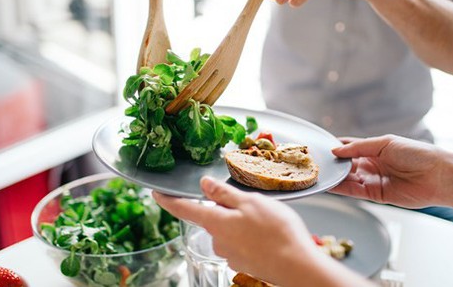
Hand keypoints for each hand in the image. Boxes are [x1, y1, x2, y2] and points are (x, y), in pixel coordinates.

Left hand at [153, 177, 317, 284]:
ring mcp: (230, 254)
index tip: (156, 193)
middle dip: (226, 208)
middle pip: (212, 218)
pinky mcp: (244, 263)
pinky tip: (269, 234)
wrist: (296, 266)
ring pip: (229, 230)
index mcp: (215, 222)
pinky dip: (251, 236)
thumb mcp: (250, 202)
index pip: (183, 209)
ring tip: (267, 219)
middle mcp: (218, 241)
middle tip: (250, 202)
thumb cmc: (276, 232)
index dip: (167, 200)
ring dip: (242, 222)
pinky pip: (242, 243)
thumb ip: (224, 194)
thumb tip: (204, 184)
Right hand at [330, 134, 446, 207]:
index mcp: (374, 149)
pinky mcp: (376, 195)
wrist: (438, 176)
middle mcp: (372, 164)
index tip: (320, 147)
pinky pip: (354, 191)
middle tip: (315, 163)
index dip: (335, 147)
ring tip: (319, 174)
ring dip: (334, 177)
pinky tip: (330, 185)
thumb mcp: (385, 143)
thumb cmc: (417, 154)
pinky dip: (341, 188)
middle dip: (332, 164)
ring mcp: (373, 180)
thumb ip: (358, 147)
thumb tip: (336, 150)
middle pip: (346, 164)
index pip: (349, 147)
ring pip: (347, 178)